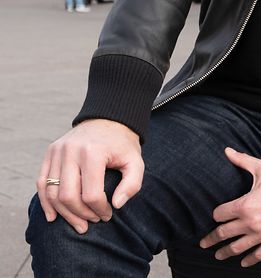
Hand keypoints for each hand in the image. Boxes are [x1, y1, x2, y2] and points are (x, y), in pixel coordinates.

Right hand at [36, 119, 142, 233]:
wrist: (109, 119)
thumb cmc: (123, 145)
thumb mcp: (136, 161)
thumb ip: (132, 184)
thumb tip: (116, 205)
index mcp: (94, 152)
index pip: (91, 194)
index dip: (99, 210)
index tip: (107, 215)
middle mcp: (71, 151)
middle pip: (68, 196)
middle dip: (81, 214)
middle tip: (93, 221)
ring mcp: (58, 151)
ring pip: (52, 192)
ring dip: (64, 213)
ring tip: (78, 223)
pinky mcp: (50, 152)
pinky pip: (42, 183)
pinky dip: (45, 202)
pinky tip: (53, 216)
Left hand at [200, 148, 260, 266]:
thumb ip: (242, 161)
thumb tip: (228, 151)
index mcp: (246, 205)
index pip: (220, 214)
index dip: (217, 214)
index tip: (216, 215)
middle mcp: (252, 222)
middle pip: (224, 233)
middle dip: (211, 239)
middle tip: (204, 243)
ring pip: (238, 247)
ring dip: (225, 252)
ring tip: (218, 255)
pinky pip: (259, 255)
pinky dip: (249, 260)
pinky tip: (244, 262)